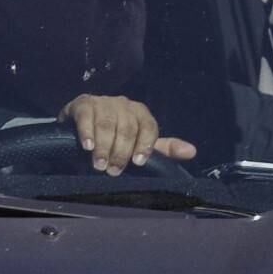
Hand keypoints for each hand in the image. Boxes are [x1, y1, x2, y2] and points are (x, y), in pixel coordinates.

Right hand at [61, 95, 196, 175]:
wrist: (81, 123)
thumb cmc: (115, 136)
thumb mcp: (140, 143)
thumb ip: (163, 149)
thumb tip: (191, 152)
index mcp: (141, 113)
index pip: (149, 127)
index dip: (145, 145)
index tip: (138, 163)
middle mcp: (124, 104)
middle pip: (128, 127)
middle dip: (121, 151)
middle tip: (113, 171)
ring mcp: (103, 102)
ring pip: (108, 124)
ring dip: (104, 146)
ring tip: (99, 165)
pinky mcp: (84, 103)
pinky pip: (87, 116)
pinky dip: (87, 132)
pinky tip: (87, 146)